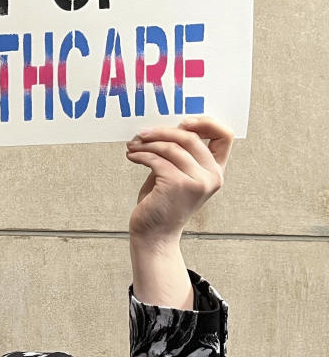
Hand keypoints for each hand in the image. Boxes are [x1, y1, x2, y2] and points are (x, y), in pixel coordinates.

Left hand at [126, 116, 233, 242]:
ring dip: (147, 144)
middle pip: (191, 137)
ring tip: (133, 146)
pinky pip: (157, 159)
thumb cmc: (161, 203)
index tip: (182, 121)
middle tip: (142, 133)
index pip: (224, 136)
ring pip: (171, 147)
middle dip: (162, 131)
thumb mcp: (174, 174)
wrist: (153, 234)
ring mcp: (198, 182)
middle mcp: (212, 176)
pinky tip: (132, 156)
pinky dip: (141, 155)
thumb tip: (164, 127)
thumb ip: (178, 153)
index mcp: (215, 171)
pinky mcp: (179, 185)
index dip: (206, 122)